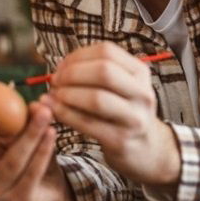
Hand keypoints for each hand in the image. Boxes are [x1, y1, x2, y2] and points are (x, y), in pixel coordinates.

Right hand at [0, 89, 77, 200]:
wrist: (50, 187)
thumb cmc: (26, 153)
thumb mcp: (19, 132)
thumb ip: (20, 115)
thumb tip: (35, 99)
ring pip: (11, 163)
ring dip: (29, 136)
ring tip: (43, 114)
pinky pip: (31, 175)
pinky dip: (42, 152)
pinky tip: (51, 133)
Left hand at [44, 42, 179, 186]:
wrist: (145, 148)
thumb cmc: (122, 111)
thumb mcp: (119, 86)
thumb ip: (92, 73)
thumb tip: (59, 70)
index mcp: (140, 72)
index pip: (107, 51)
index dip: (78, 56)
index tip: (61, 66)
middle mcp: (142, 93)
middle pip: (103, 72)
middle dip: (72, 74)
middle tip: (55, 82)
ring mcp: (134, 118)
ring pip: (96, 98)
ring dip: (67, 95)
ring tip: (54, 97)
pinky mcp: (121, 140)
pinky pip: (87, 123)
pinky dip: (66, 114)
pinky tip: (56, 111)